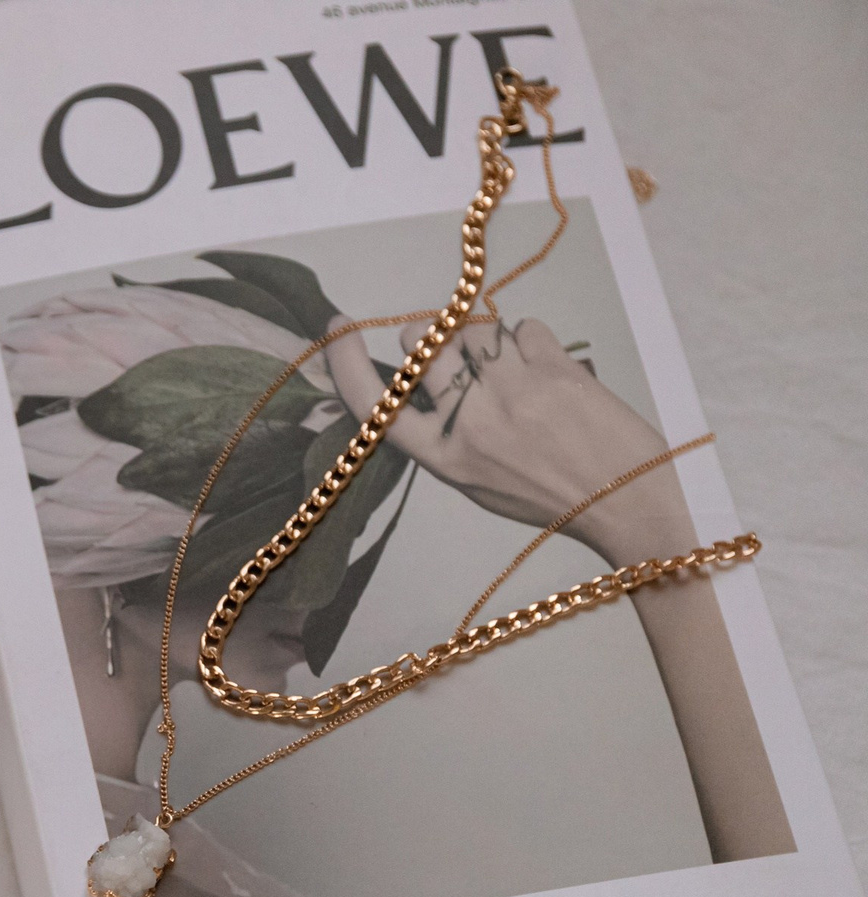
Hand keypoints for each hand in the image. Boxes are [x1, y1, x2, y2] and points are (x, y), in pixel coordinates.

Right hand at [324, 316, 694, 562]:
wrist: (626, 501)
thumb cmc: (548, 497)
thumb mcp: (479, 480)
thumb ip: (446, 434)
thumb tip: (423, 378)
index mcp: (444, 459)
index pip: (375, 405)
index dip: (347, 363)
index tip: (337, 329)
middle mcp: (471, 423)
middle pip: (424, 345)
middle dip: (431, 333)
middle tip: (451, 345)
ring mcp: (513, 392)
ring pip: (474, 328)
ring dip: (485, 336)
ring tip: (509, 363)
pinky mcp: (554, 369)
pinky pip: (523, 328)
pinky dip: (529, 340)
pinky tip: (543, 367)